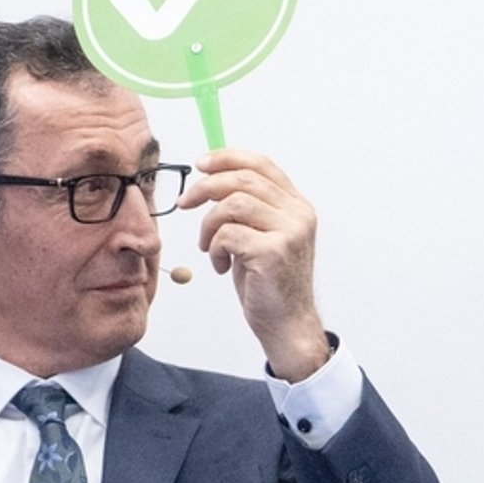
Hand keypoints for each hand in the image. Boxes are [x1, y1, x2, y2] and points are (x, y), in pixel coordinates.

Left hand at [178, 148, 331, 379]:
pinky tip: (220, 265)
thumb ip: (248, 208)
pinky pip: (228, 234)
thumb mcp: (260, 236)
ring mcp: (289, 232)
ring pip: (232, 204)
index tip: (201, 164)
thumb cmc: (268, 283)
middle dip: (206, 187)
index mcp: (296, 206)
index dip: (228, 158)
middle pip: (243, 179)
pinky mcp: (273, 252)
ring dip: (208, 224)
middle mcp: (298, 214)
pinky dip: (215, 248)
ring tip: (208, 246)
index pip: (262, 164)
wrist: (287, 324)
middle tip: (186, 203)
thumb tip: (213, 180)